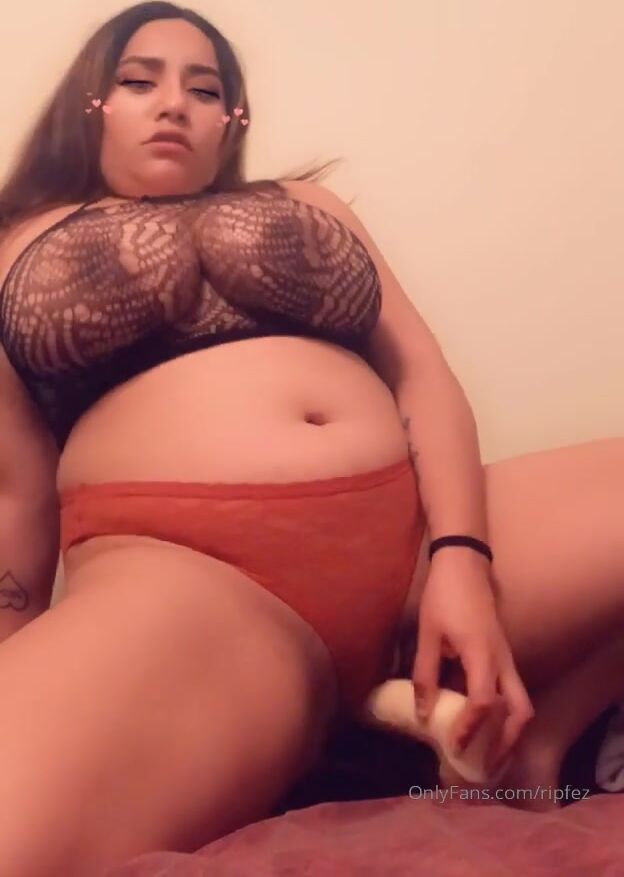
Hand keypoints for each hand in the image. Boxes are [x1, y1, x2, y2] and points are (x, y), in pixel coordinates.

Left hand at [411, 552, 534, 771]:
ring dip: (509, 730)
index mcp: (482, 655)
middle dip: (507, 742)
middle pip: (520, 710)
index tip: (454, 745)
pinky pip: (511, 691)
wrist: (464, 564)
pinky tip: (482, 725)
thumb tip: (423, 714)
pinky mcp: (502, 655)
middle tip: (485, 764)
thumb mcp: (427, 634)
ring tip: (488, 753)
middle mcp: (502, 660)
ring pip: (521, 702)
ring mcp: (506, 657)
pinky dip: (503, 714)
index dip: (470, 728)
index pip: (484, 702)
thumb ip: (425, 673)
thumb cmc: (443, 596)